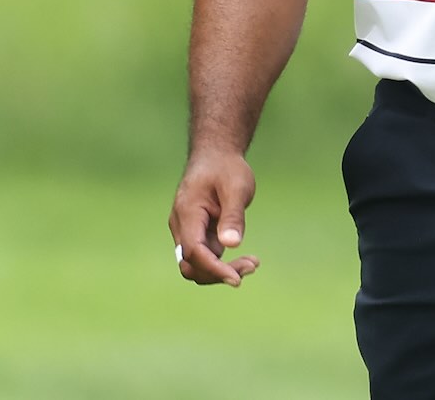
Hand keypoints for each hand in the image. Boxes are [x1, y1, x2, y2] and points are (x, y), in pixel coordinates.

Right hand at [168, 148, 260, 286]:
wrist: (215, 155)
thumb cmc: (225, 168)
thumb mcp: (236, 187)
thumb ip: (233, 216)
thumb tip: (231, 244)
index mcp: (187, 213)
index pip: (194, 252)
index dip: (214, 269)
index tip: (237, 279)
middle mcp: (181, 226)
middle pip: (191, 265)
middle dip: (218, 273)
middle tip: (252, 265)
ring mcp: (187, 232)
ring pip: (197, 266)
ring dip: (221, 272)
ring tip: (252, 263)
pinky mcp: (198, 235)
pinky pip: (205, 259)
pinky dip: (223, 264)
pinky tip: (246, 259)